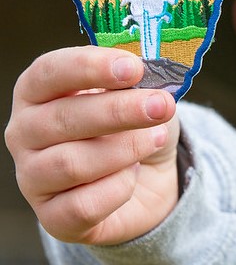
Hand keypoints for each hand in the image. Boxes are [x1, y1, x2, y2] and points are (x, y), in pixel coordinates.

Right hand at [4, 46, 179, 244]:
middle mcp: (25, 132)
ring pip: (72, 163)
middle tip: (161, 105)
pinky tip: (133, 175)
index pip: (50, 71)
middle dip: (119, 111)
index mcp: (39, 91)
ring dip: (125, 149)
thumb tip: (150, 72)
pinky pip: (84, 205)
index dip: (90, 67)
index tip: (133, 68)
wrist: (149, 179)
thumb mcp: (141, 93)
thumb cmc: (135, 125)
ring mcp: (33, 176)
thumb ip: (140, 79)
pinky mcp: (52, 216)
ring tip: (156, 139)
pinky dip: (120, 188)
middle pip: (64, 118)